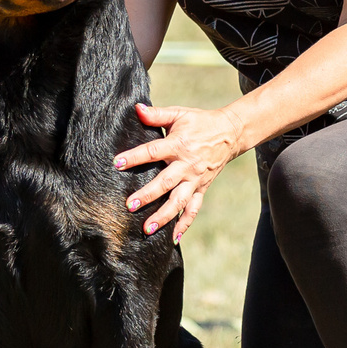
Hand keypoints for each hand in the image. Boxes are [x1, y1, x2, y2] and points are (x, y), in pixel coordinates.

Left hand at [111, 101, 245, 242]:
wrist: (230, 133)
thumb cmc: (200, 122)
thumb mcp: (179, 114)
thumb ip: (157, 114)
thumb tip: (136, 109)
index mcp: (178, 145)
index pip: (153, 152)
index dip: (135, 157)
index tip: (117, 164)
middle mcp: (187, 166)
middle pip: (165, 183)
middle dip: (148, 195)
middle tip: (130, 206)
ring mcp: (195, 180)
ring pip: (179, 202)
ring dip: (163, 216)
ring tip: (146, 229)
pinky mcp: (202, 189)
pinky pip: (194, 210)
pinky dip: (184, 224)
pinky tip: (173, 238)